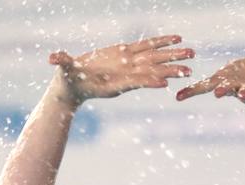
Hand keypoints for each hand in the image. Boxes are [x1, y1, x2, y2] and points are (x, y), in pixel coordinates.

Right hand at [48, 34, 193, 102]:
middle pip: (152, 71)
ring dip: (174, 57)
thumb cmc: (69, 80)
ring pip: (155, 60)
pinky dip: (162, 44)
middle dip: (171, 70)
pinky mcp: (128, 54)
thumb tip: (51, 58)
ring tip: (192, 54)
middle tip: (190, 70)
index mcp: (114, 82)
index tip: (163, 83)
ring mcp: (129, 64)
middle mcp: (126, 74)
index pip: (133, 81)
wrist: (74, 84)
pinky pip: (149, 48)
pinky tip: (177, 40)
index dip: (147, 82)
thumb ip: (61, 63)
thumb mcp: (64, 71)